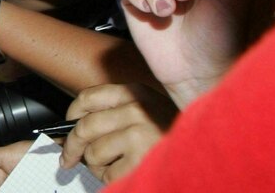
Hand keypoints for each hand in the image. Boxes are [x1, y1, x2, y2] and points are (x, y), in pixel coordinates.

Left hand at [59, 83, 175, 182]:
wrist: (207, 157)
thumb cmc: (175, 137)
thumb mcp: (149, 112)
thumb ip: (117, 113)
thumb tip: (74, 128)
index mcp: (137, 93)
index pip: (88, 98)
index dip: (72, 115)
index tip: (67, 126)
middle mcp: (137, 110)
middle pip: (85, 127)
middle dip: (72, 147)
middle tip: (68, 159)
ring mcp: (139, 135)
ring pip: (94, 152)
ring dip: (97, 167)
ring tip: (113, 168)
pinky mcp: (142, 161)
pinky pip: (108, 174)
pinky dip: (112, 180)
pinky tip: (127, 175)